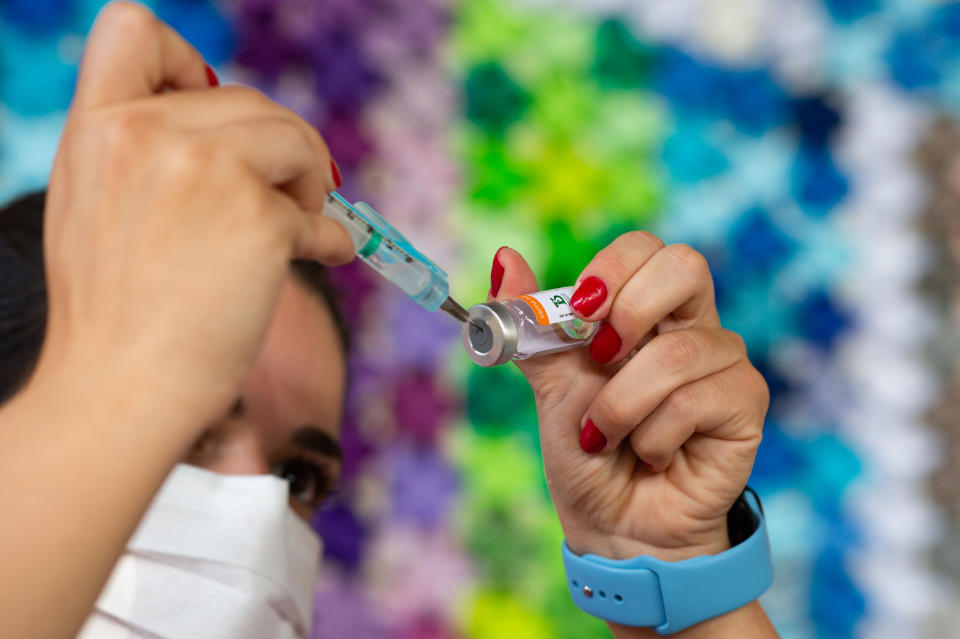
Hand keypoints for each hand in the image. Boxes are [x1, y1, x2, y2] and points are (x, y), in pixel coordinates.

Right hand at [37, 2, 352, 430]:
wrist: (122, 386)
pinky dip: (330, 238)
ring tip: (300, 223)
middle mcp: (149, 135)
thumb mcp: (92, 204)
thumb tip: (230, 135)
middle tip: (290, 193)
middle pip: (249, 99)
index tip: (213, 108)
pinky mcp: (261, 220)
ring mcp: (208, 173)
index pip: (132, 30)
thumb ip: (142, 153)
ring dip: (309, 181)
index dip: (186, 61)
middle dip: (281, 145)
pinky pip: (320, 215)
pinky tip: (322, 256)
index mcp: (97, 128)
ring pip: (294, 140)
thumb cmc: (113, 311)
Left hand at [490, 233, 767, 561]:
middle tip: (601, 357)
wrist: (611, 523)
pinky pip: (695, 399)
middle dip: (630, 311)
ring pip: (677, 352)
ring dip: (622, 405)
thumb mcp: (550, 383)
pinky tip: (652, 456)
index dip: (613, 268)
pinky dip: (653, 436)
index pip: (647, 249)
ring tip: (608, 437)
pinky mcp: (746, 404)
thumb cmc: (586, 450)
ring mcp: (724, 363)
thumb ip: (532, 324)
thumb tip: (503, 258)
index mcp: (647, 312)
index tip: (579, 310)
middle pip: (685, 265)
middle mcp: (692, 326)